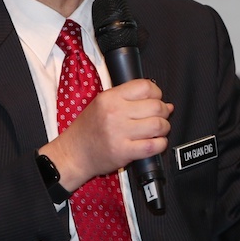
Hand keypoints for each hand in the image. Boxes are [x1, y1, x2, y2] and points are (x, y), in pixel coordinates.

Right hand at [40, 79, 172, 191]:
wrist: (73, 153)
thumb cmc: (88, 129)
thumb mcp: (102, 104)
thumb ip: (130, 100)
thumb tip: (166, 103)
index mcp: (110, 98)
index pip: (145, 87)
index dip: (157, 93)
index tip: (156, 99)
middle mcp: (115, 113)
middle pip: (155, 106)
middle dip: (164, 111)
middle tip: (161, 116)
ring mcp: (119, 133)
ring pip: (158, 125)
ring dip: (164, 128)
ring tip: (159, 130)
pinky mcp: (124, 151)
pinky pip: (153, 146)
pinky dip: (161, 144)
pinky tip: (156, 142)